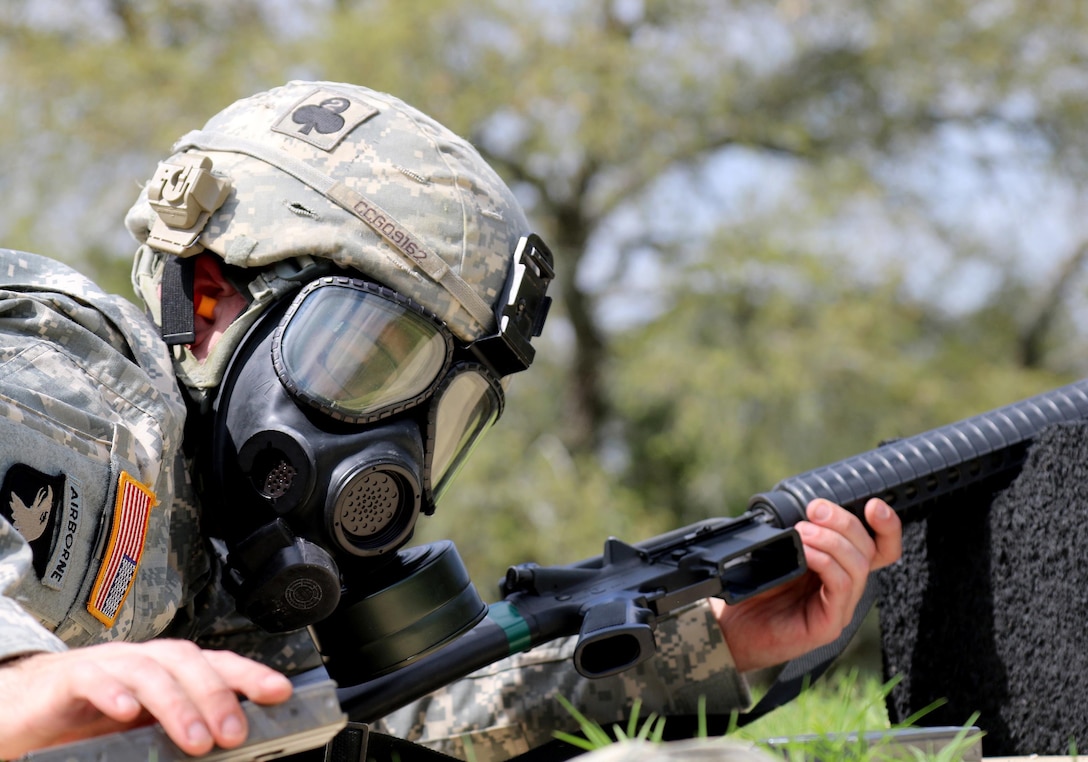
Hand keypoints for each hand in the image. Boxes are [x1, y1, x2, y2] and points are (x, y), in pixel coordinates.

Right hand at [0, 639, 292, 758]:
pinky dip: (114, 694)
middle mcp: (143, 660)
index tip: (280, 693)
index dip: (250, 674)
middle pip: (189, 663)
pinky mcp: (69, 680)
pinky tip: (127, 714)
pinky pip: (95, 679)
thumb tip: (224, 749)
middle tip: (234, 734)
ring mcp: (108, 665)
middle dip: (218, 696)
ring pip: (150, 671)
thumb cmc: (89, 719)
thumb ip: (181, 734)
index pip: (218, 664)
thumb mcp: (145, 730)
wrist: (25, 710)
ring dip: (176, 704)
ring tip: (195, 738)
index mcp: (168, 671)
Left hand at [712, 497, 901, 672]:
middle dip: (844, 522)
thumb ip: (800, 531)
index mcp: (840, 567)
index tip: (874, 504)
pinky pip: (840, 586)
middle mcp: (845, 588)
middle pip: (869, 550)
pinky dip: (824, 562)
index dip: (888, 526)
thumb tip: (813, 507)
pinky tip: (804, 553)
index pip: (880, 548)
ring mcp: (839, 608)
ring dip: (830, 541)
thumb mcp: (780, 551)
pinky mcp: (828, 625)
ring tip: (801, 532)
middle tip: (814, 511)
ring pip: (858, 566)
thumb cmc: (754, 588)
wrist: (730, 626)